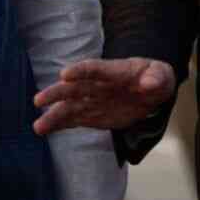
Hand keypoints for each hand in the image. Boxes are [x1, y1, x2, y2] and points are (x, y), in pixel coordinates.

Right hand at [31, 57, 176, 134]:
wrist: (149, 88)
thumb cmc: (153, 77)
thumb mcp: (160, 75)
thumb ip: (155, 79)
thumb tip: (149, 84)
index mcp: (113, 71)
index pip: (94, 69)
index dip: (80, 71)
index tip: (65, 75)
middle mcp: (97, 85)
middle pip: (74, 88)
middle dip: (57, 93)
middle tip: (40, 100)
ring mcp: (92, 100)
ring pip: (70, 107)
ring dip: (54, 115)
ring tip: (38, 127)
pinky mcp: (92, 114)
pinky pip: (73, 119)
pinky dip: (59, 125)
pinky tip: (44, 130)